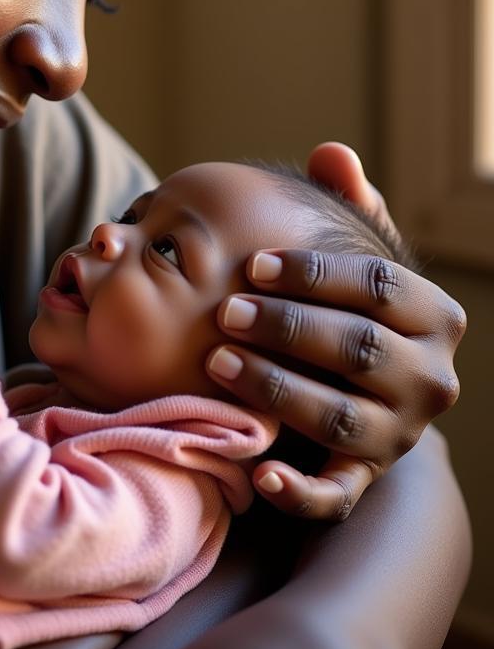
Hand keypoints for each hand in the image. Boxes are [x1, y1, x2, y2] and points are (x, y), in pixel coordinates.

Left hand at [206, 142, 465, 519]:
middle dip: (287, 327)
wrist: (369, 393)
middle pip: (359, 348)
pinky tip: (258, 472)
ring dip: (278, 392)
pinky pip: (337, 495)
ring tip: (217, 364)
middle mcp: (429, 378)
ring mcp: (398, 433)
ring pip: (341, 417)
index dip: (312, 272)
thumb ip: (348, 210)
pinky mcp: (365, 478)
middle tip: (225, 311)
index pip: (377, 285)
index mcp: (431, 314)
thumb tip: (332, 153)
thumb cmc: (350, 310)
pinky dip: (300, 491)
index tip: (252, 263)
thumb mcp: (357, 262)